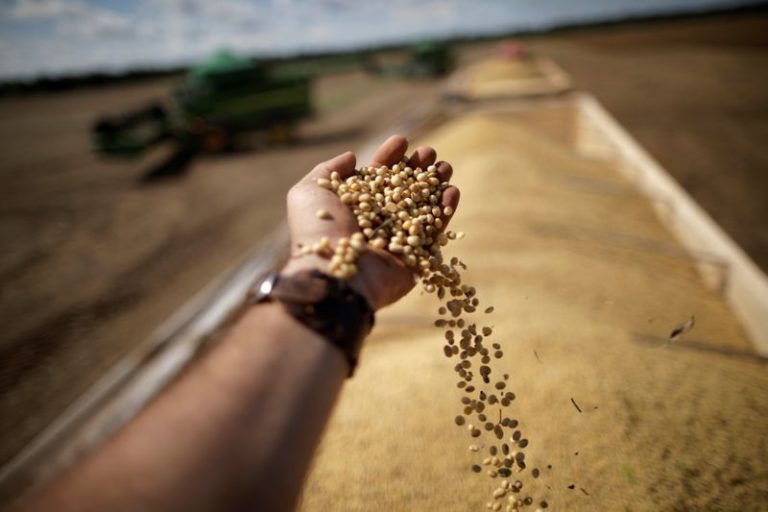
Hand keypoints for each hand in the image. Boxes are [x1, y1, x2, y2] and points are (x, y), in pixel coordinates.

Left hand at [282, 135, 459, 309]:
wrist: (333, 274)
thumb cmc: (319, 231)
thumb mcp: (308, 192)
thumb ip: (328, 170)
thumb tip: (351, 157)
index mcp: (354, 207)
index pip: (376, 177)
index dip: (389, 157)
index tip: (401, 140)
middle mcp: (377, 222)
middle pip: (403, 190)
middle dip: (417, 168)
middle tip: (429, 152)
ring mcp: (397, 240)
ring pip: (422, 208)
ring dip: (435, 185)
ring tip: (445, 166)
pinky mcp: (416, 259)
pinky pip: (434, 232)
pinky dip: (445, 211)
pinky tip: (452, 191)